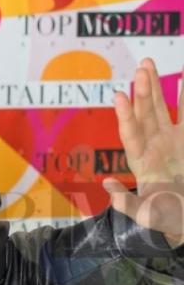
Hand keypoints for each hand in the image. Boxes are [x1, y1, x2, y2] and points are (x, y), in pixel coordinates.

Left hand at [103, 59, 183, 248]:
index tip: (119, 95)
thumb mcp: (149, 216)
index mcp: (142, 163)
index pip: (130, 135)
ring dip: (155, 87)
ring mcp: (170, 141)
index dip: (125, 116)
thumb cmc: (166, 220)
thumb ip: (130, 205)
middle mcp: (153, 146)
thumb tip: (108, 186)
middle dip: (142, 91)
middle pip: (144, 115)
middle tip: (141, 68)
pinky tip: (183, 78)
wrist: (183, 218)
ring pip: (160, 109)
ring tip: (148, 63)